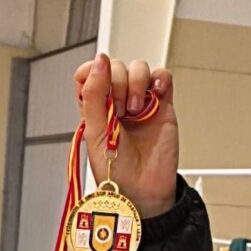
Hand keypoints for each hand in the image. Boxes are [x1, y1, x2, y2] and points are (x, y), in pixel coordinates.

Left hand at [74, 54, 178, 217]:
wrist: (143, 189)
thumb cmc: (115, 170)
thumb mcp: (95, 131)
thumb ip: (94, 94)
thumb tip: (99, 61)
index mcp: (93, 107)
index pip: (88, 72)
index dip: (94, 72)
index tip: (100, 87)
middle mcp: (115, 101)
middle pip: (115, 66)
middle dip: (116, 84)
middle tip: (118, 111)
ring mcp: (138, 101)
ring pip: (138, 68)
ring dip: (136, 85)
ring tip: (134, 111)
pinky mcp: (161, 104)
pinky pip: (162, 76)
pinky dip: (159, 79)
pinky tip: (154, 96)